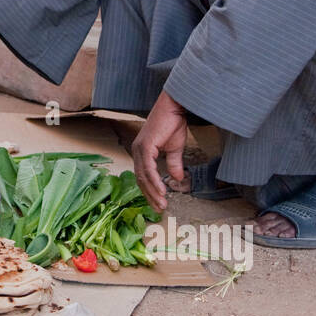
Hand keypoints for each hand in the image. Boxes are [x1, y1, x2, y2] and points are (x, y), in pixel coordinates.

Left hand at [132, 90, 187, 211]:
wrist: (174, 106)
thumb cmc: (173, 123)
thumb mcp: (175, 148)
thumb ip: (173, 164)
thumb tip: (178, 178)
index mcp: (142, 152)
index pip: (142, 176)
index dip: (150, 191)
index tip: (159, 204)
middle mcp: (137, 151)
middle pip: (140, 179)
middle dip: (150, 196)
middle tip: (160, 209)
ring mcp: (139, 148)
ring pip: (143, 176)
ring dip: (153, 192)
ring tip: (162, 204)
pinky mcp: (145, 145)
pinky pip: (148, 168)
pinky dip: (154, 181)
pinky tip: (162, 191)